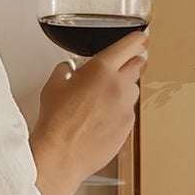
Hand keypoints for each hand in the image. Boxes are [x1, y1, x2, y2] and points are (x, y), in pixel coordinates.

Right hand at [30, 28, 148, 194]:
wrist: (62, 154)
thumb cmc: (56, 122)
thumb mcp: (53, 86)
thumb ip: (65, 71)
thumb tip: (68, 69)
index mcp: (101, 69)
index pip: (130, 45)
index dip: (137, 40)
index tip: (141, 39)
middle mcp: (119, 86)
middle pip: (137, 65)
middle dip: (130, 63)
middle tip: (119, 67)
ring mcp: (126, 107)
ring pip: (133, 90)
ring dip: (124, 89)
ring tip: (103, 99)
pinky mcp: (129, 127)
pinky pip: (129, 112)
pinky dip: (120, 111)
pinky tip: (102, 119)